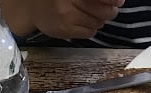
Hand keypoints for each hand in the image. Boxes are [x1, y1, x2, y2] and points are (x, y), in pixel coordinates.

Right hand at [1, 0, 124, 39]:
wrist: (30, 6)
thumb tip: (117, 0)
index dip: (113, 0)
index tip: (119, 1)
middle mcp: (69, 0)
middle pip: (103, 10)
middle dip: (110, 10)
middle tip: (110, 9)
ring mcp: (67, 16)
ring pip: (98, 23)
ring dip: (99, 20)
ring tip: (91, 14)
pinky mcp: (66, 30)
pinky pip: (89, 32)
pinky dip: (91, 28)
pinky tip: (83, 22)